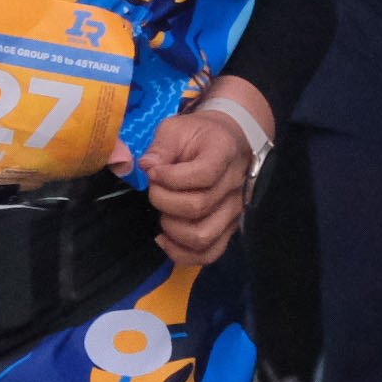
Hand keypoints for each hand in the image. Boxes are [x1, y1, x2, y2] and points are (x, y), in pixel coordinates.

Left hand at [136, 86, 267, 265]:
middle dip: (163, 200)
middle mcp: (234, 186)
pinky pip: (208, 254)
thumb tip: (147, 167)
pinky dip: (181, 253)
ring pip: (202, 237)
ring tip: (162, 212)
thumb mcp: (176, 128)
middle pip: (197, 207)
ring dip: (171, 229)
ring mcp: (233, 211)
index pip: (202, 174)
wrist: (227, 142)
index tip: (154, 171)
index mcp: (223, 154)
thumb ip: (160, 146)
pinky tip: (164, 239)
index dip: (170, 178)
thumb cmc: (199, 135)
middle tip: (155, 189)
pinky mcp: (227, 229)